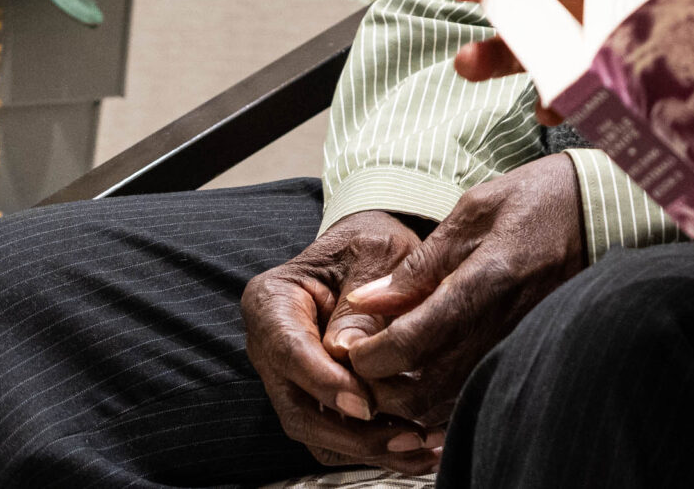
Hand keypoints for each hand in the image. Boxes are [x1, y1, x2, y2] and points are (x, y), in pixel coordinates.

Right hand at [241, 210, 441, 474]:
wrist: (373, 250)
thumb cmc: (372, 244)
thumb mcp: (376, 252)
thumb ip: (363, 302)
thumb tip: (350, 354)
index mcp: (270, 302)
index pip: (289, 352)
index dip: (325, 383)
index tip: (367, 406)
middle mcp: (270, 348)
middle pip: (297, 408)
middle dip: (352, 433)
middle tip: (408, 439)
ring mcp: (289, 378)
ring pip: (316, 432)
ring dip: (368, 449)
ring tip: (423, 450)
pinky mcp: (315, 398)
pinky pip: (336, 434)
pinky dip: (373, 447)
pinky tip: (417, 449)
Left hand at [330, 154, 587, 426]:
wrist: (604, 210)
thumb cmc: (540, 199)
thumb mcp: (475, 210)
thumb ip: (420, 263)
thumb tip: (366, 302)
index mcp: (485, 280)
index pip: (410, 342)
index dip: (369, 355)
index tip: (350, 345)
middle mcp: (502, 323)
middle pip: (423, 389)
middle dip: (380, 387)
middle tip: (361, 362)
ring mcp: (517, 342)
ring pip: (447, 402)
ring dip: (407, 399)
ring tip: (387, 373)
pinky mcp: (526, 350)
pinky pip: (474, 394)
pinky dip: (440, 402)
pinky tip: (425, 382)